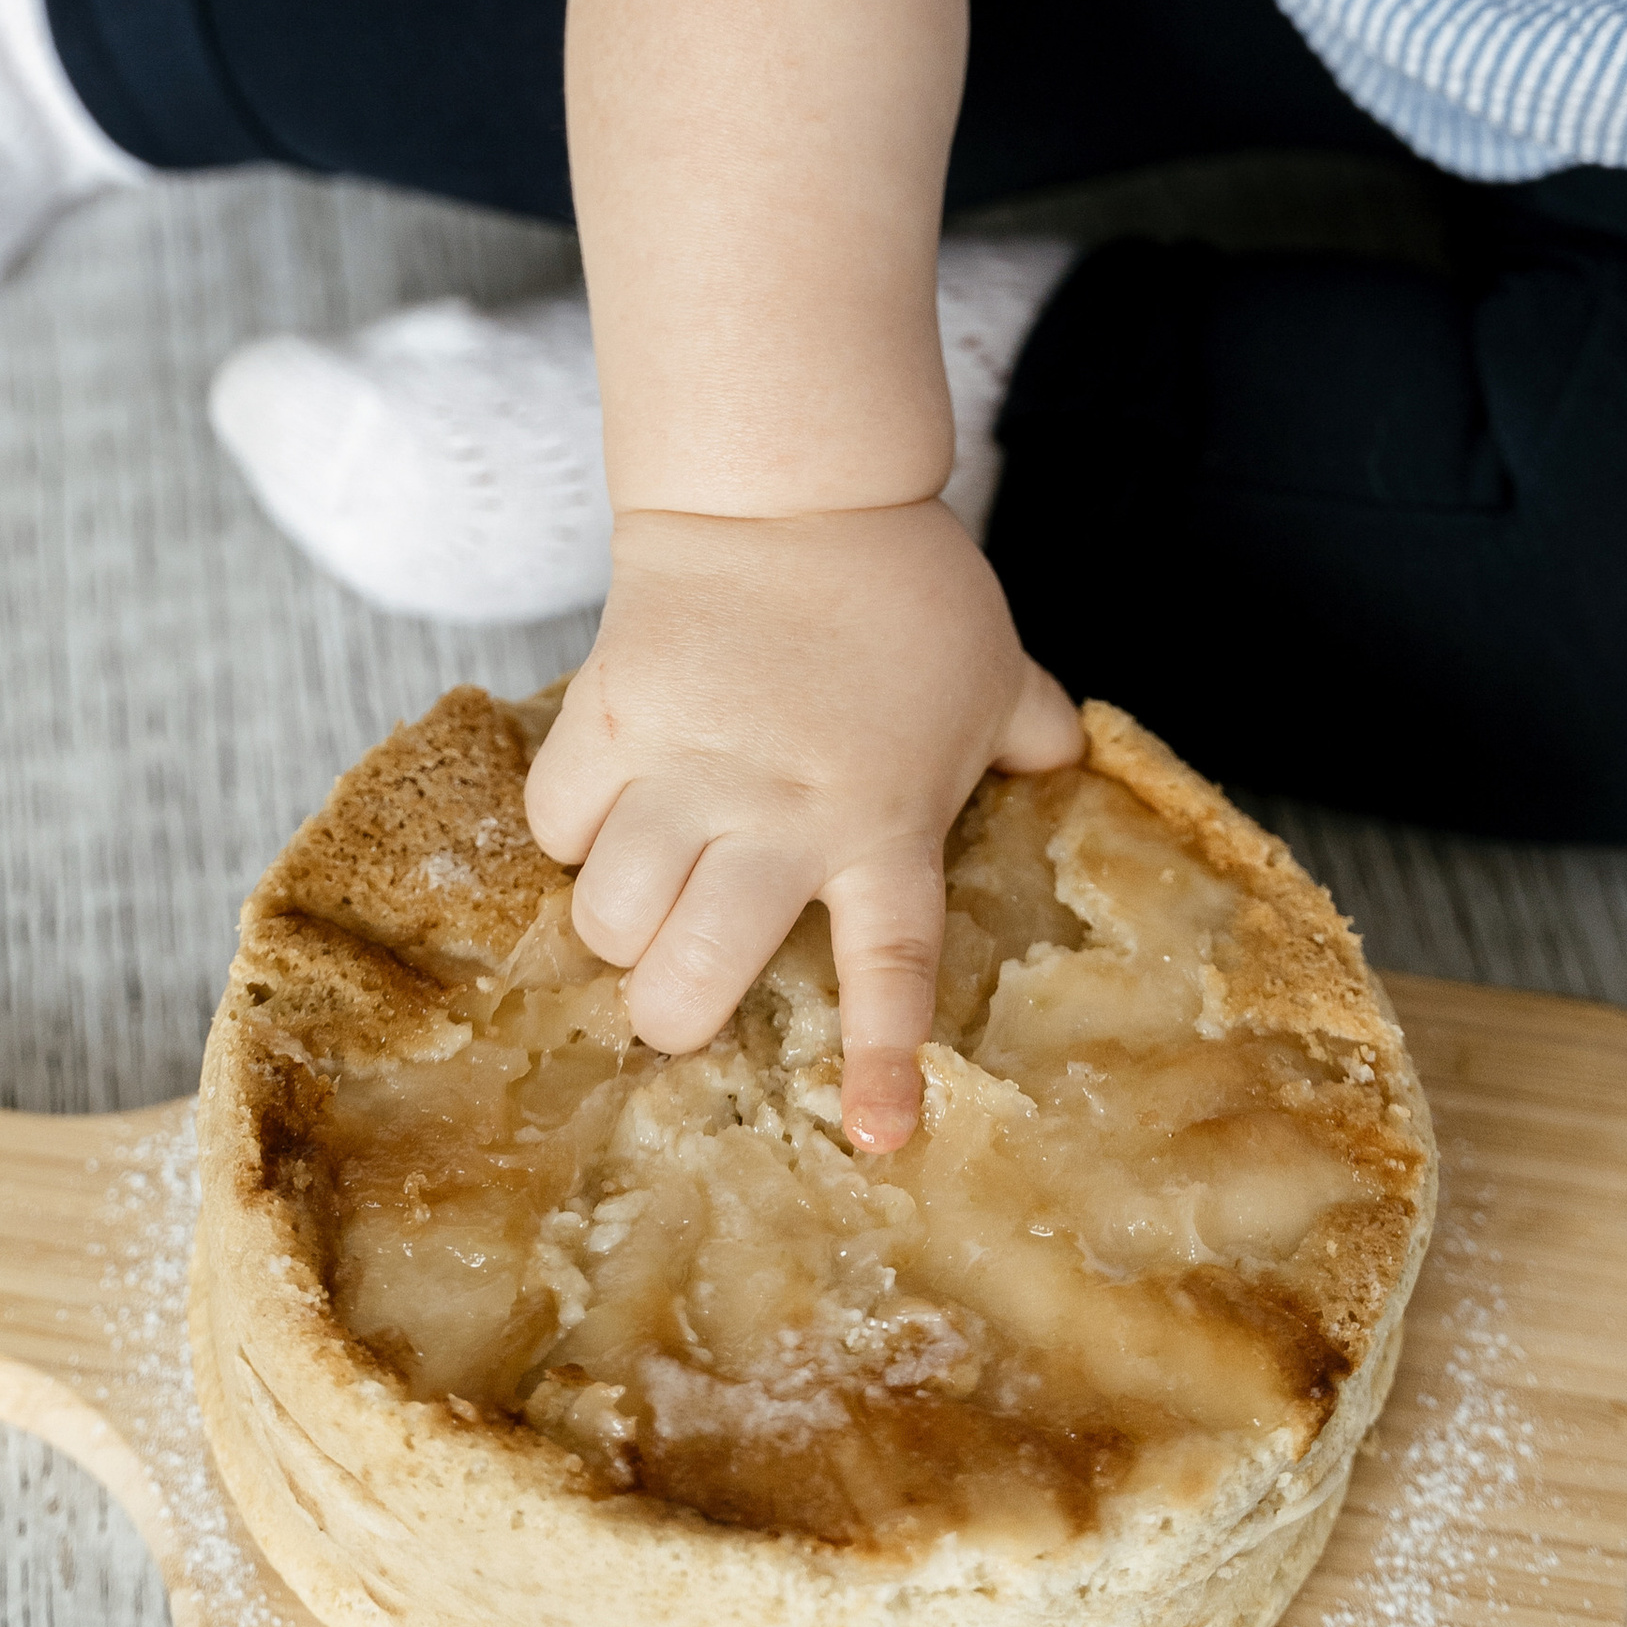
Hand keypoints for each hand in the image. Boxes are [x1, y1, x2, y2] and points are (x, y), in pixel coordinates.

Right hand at [521, 498, 1082, 1150]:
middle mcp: (780, 814)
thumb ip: (1031, 729)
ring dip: (620, 929)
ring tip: (641, 902)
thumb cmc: (901, 588)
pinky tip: (601, 813)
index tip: (878, 1140)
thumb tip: (1070, 761)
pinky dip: (571, 835)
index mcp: (885, 821)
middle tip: (684, 991)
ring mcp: (685, 770)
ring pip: (608, 920)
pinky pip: (556, 828)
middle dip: (676, 1015)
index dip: (881, 1063)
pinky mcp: (607, 720)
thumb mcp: (992, 668)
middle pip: (692, 979)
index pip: (889, 969)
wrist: (789, 486)